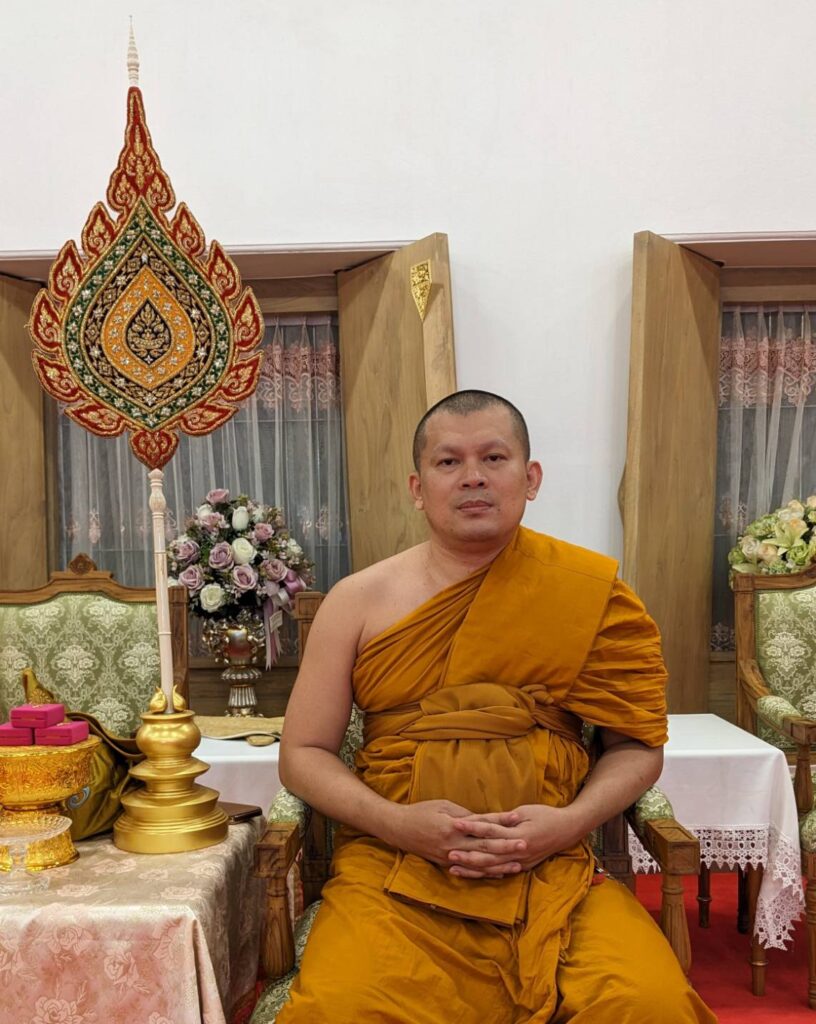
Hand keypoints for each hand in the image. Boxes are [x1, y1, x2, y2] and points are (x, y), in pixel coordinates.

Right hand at [387, 800, 528, 873]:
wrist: (399, 829)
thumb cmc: (421, 812)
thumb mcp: (444, 806)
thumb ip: (465, 816)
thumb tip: (486, 821)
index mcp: (453, 829)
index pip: (482, 829)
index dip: (502, 827)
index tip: (519, 823)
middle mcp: (453, 847)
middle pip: (485, 849)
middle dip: (507, 848)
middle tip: (526, 845)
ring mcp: (450, 859)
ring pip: (480, 865)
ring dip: (500, 866)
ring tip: (519, 865)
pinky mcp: (447, 865)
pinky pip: (470, 872)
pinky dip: (486, 874)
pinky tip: (499, 874)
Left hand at [448, 804, 582, 878]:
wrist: (567, 830)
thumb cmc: (545, 815)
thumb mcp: (524, 812)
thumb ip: (504, 819)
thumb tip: (482, 821)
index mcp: (519, 835)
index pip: (490, 831)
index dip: (472, 827)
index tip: (455, 824)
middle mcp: (519, 852)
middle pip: (488, 855)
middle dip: (467, 855)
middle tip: (448, 854)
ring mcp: (521, 862)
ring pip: (492, 868)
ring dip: (472, 869)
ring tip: (453, 868)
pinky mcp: (522, 867)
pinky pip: (500, 873)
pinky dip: (485, 874)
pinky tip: (472, 875)